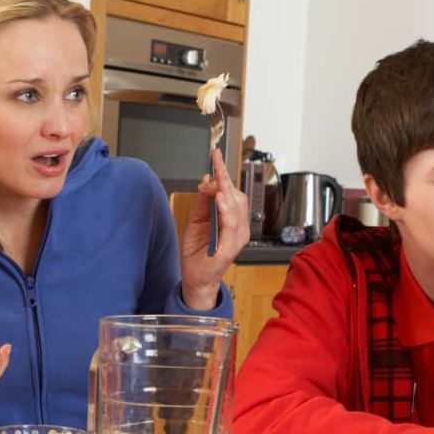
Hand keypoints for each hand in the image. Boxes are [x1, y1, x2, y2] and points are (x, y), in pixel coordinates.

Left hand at [179, 147, 250, 309]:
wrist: (195, 278)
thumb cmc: (198, 253)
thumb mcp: (196, 221)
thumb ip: (202, 202)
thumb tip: (206, 181)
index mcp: (231, 220)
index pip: (231, 191)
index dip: (224, 173)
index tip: (216, 155)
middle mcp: (238, 228)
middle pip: (237, 196)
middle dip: (225, 178)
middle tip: (215, 162)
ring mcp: (236, 238)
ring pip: (236, 208)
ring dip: (227, 191)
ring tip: (218, 179)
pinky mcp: (229, 248)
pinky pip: (231, 226)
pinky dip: (227, 211)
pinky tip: (220, 200)